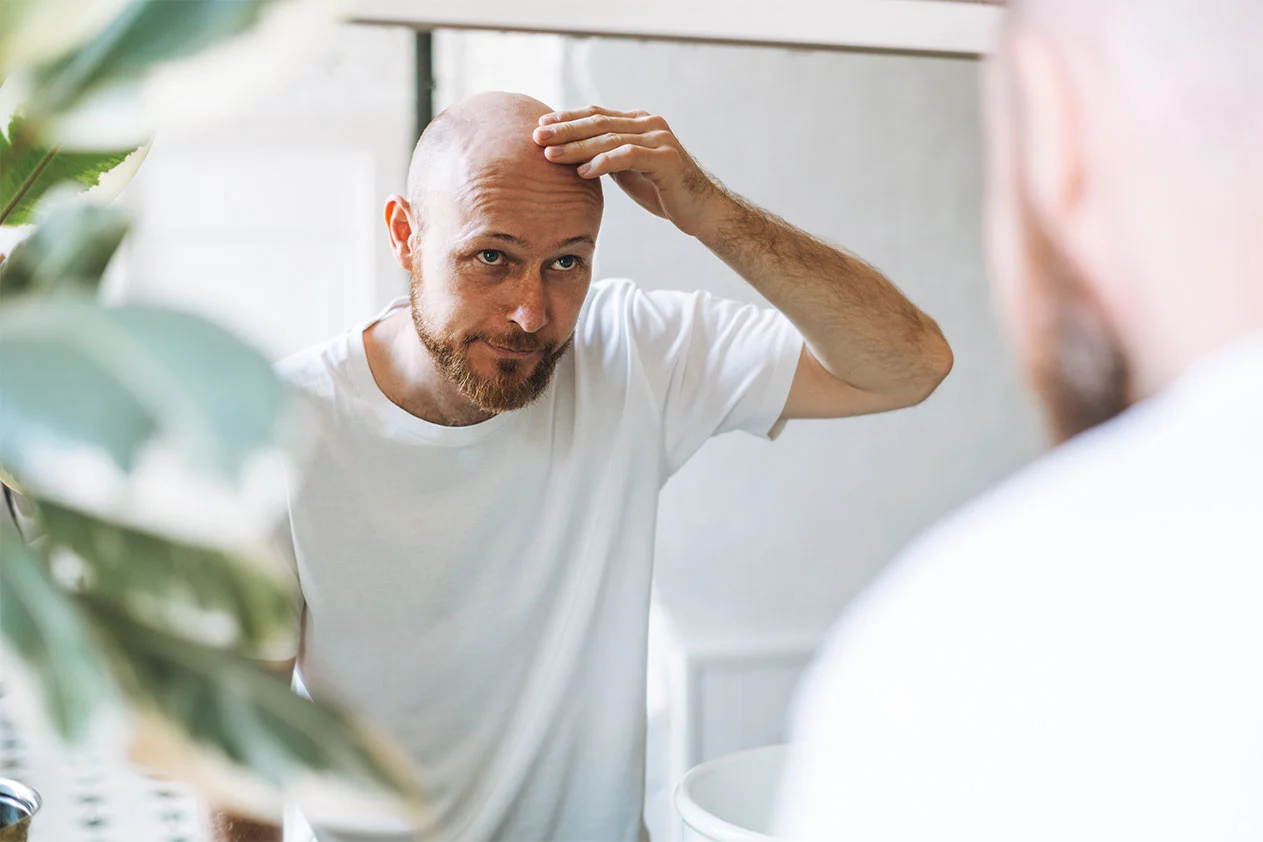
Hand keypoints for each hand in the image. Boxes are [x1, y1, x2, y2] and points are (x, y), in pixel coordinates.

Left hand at [532, 105, 726, 236]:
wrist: (701, 210)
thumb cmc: (663, 191)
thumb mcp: (629, 170)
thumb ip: (607, 156)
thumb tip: (574, 155)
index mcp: (639, 122)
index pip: (597, 114)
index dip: (567, 118)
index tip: (539, 125)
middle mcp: (649, 124)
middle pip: (599, 122)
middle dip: (564, 129)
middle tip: (536, 136)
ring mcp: (659, 139)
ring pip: (609, 138)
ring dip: (577, 147)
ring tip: (551, 155)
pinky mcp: (666, 158)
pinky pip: (628, 156)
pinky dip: (603, 162)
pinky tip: (583, 171)